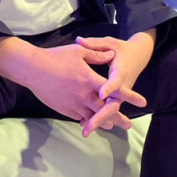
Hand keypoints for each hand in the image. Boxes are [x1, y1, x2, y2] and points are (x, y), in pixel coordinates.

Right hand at [25, 43, 143, 125]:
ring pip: (93, 117)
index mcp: (90, 80)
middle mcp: (85, 95)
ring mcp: (74, 104)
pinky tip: (90, 120)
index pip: (115, 90)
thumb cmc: (56, 57)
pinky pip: (80, 116)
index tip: (143, 102)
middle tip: (128, 125)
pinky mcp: (65, 109)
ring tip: (112, 125)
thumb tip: (111, 56)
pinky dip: (88, 119)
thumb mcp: (78, 51)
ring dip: (104, 121)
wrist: (34, 69)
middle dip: (119, 118)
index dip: (130, 96)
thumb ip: (96, 55)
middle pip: (106, 110)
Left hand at [75, 29, 155, 136]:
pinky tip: (85, 123)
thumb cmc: (122, 49)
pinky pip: (107, 109)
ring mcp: (120, 94)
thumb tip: (78, 40)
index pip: (116, 81)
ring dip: (99, 120)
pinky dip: (98, 116)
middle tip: (88, 126)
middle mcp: (122, 86)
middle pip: (113, 105)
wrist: (138, 56)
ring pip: (110, 110)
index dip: (109, 88)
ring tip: (85, 130)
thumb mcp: (110, 43)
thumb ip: (95, 44)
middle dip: (101, 116)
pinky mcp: (116, 98)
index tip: (101, 94)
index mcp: (121, 71)